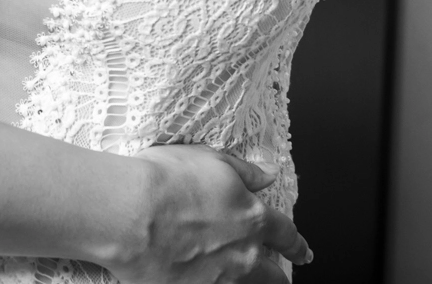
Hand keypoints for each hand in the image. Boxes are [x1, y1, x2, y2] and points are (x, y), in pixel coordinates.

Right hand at [108, 146, 312, 283]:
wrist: (130, 214)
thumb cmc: (164, 180)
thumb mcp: (210, 160)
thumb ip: (245, 171)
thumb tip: (269, 173)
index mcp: (252, 218)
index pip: (286, 235)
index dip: (296, 244)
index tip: (301, 251)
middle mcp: (243, 255)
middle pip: (273, 276)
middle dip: (278, 276)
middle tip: (279, 278)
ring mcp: (218, 280)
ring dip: (246, 281)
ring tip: (237, 277)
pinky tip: (199, 280)